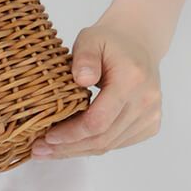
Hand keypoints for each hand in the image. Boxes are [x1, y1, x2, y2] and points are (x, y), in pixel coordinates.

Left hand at [30, 19, 161, 158]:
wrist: (137, 44)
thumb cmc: (109, 42)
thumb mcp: (91, 39)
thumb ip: (84, 57)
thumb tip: (81, 79)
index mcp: (132, 81)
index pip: (98, 120)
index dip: (71, 133)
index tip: (47, 136)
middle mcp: (146, 102)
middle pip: (103, 138)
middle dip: (68, 148)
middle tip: (39, 150)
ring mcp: (151, 116)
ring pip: (110, 145)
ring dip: (78, 151)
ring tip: (49, 151)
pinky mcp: (150, 125)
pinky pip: (117, 143)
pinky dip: (93, 146)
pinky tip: (71, 145)